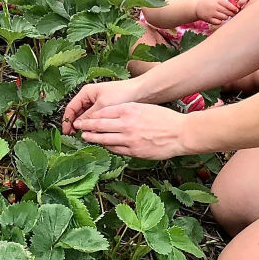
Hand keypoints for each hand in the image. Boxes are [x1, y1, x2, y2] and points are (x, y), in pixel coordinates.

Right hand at [62, 79, 141, 134]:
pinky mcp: (106, 108)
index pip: (71, 107)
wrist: (141, 91)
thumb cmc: (122, 93)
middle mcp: (90, 97)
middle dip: (75, 124)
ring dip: (85, 126)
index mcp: (86, 92)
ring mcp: (98, 102)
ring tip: (85, 136)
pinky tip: (95, 133)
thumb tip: (78, 126)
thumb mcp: (102, 106)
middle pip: (78, 113)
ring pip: (87, 117)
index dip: (67, 120)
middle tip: (73, 136)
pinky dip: (94, 125)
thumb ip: (89, 116)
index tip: (66, 132)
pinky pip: (96, 118)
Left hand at [73, 101, 187, 159]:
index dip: (91, 115)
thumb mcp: (144, 108)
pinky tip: (102, 145)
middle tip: (77, 126)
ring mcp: (129, 139)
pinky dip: (107, 146)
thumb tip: (111, 114)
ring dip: (93, 138)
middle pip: (99, 125)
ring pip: (104, 139)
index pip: (103, 112)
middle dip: (86, 126)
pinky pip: (115, 149)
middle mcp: (127, 124)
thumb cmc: (165, 119)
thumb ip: (127, 111)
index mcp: (129, 110)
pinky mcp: (134, 151)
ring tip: (85, 136)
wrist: (181, 133)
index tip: (84, 116)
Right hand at [196, 0, 238, 22]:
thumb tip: (235, 6)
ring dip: (226, 17)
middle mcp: (214, 7)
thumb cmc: (208, 2)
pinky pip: (219, 22)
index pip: (228, 4)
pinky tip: (218, 19)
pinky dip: (220, 21)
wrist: (196, 7)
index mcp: (217, 0)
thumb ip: (223, 2)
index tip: (237, 10)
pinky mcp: (209, 19)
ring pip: (224, 17)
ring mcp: (211, 13)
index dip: (234, 8)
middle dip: (232, 13)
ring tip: (224, 15)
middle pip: (227, 12)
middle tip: (233, 14)